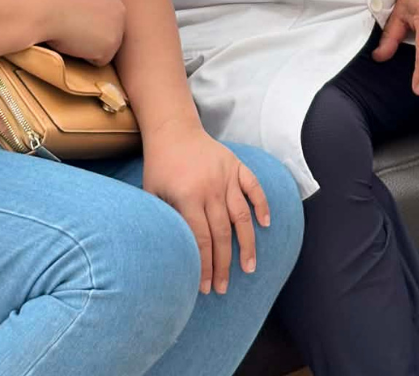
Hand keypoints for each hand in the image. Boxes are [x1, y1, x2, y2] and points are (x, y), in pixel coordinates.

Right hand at [39, 0, 126, 64]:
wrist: (42, 10)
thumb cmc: (49, 4)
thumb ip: (89, 6)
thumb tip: (90, 21)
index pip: (104, 16)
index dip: (86, 21)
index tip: (72, 18)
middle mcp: (120, 7)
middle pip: (109, 31)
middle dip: (92, 34)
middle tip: (71, 29)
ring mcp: (118, 27)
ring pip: (105, 46)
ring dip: (89, 46)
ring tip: (71, 34)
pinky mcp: (111, 45)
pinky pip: (99, 61)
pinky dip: (85, 58)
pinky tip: (73, 44)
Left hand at [140, 128, 275, 294]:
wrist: (174, 131)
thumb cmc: (159, 167)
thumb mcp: (152, 195)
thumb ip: (165, 221)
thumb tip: (173, 255)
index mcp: (187, 197)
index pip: (200, 240)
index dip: (203, 266)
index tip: (204, 287)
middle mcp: (211, 189)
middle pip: (222, 235)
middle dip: (223, 265)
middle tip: (223, 287)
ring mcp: (227, 177)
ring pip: (242, 217)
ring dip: (247, 245)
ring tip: (249, 267)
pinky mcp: (237, 166)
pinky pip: (254, 188)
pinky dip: (262, 205)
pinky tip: (266, 225)